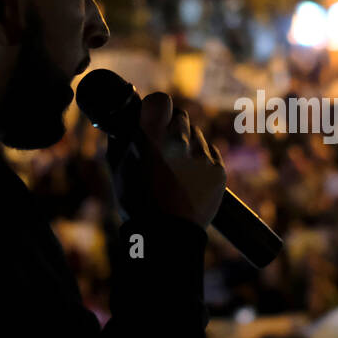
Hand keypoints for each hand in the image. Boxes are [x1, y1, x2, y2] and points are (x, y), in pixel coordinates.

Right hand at [107, 92, 225, 227]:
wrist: (167, 238)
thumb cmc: (137, 203)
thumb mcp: (118, 168)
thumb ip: (121, 138)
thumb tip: (125, 120)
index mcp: (151, 138)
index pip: (160, 100)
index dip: (156, 108)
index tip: (153, 117)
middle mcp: (180, 142)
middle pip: (181, 116)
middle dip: (172, 127)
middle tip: (163, 149)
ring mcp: (202, 156)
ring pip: (197, 134)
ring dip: (187, 144)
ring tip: (176, 170)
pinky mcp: (219, 170)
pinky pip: (210, 152)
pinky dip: (201, 160)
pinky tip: (189, 179)